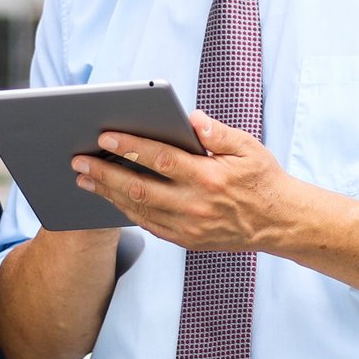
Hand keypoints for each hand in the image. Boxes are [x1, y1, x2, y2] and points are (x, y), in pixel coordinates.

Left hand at [71, 110, 291, 252]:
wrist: (280, 223)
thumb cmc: (262, 178)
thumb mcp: (248, 147)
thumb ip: (217, 132)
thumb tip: (190, 117)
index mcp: (208, 177)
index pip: (160, 159)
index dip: (130, 147)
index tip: (104, 136)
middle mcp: (195, 205)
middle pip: (139, 187)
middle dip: (104, 172)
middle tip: (78, 159)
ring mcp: (189, 227)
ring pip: (138, 209)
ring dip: (107, 193)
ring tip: (84, 177)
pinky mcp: (187, 240)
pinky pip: (148, 225)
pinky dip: (125, 210)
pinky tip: (109, 197)